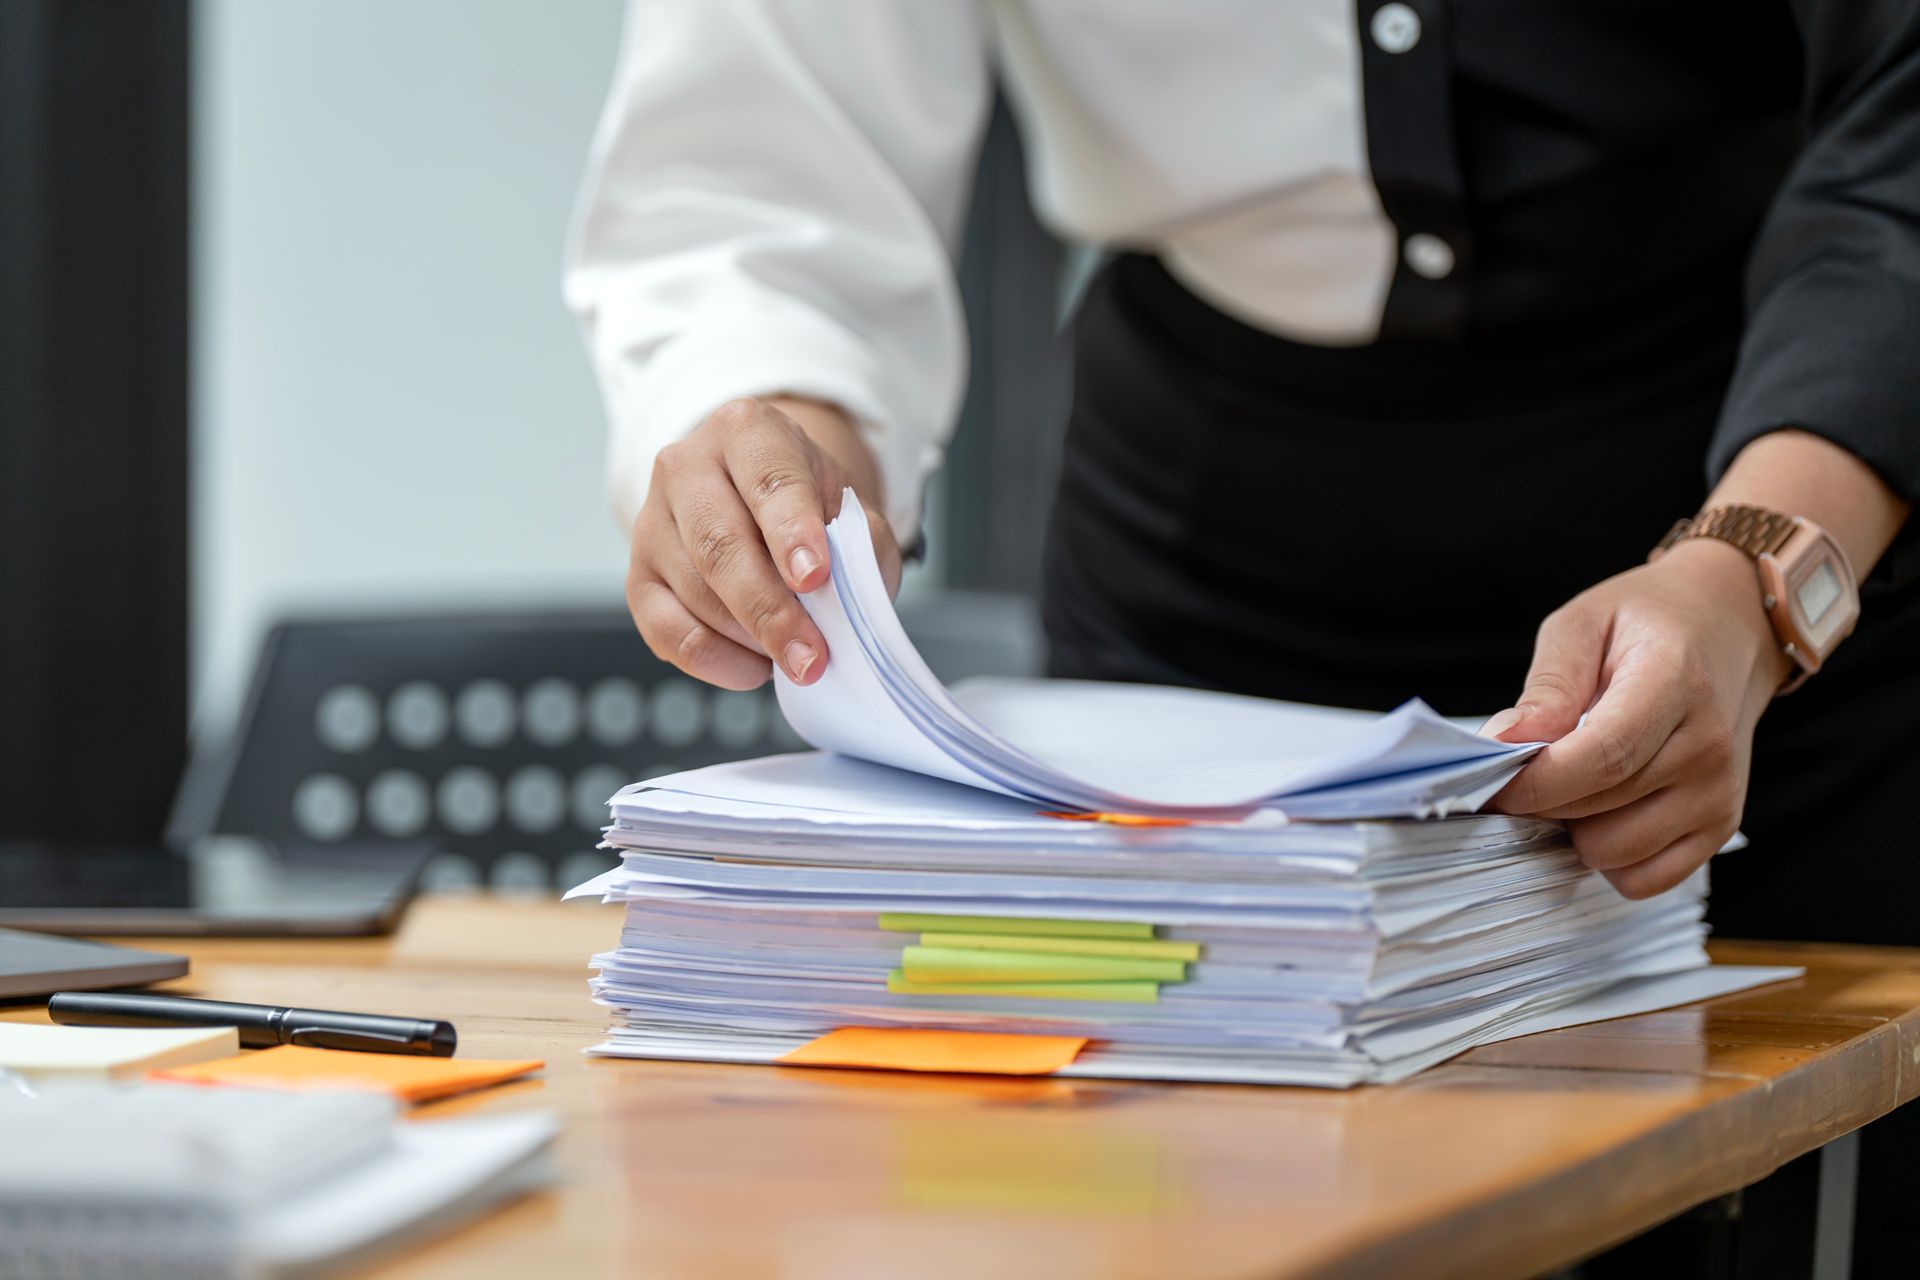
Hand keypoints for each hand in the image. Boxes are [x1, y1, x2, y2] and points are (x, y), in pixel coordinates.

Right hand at [625, 396, 900, 690]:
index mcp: (747, 431)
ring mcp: (651, 521)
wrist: (764, 504)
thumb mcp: (849, 508)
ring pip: (694, 591)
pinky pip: (666, 629)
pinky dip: (714, 660)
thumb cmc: (807, 507)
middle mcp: (686, 466)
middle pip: (719, 544)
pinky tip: (754, 667)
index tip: (816, 578)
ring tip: (796, 658)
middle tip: (810, 656)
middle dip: (769, 609)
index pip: (769, 480)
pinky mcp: (637, 576)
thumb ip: (860, 545)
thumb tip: (843, 599)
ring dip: (750, 639)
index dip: (792, 532)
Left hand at [1484, 539, 1792, 897]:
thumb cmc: (1648, 623)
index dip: (1536, 782)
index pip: (1600, 758)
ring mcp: (1719, 793)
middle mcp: (1707, 747)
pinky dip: (1611, 858)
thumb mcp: (1584, 625)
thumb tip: (1503, 743)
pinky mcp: (1720, 826)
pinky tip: (1603, 813)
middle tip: (1529, 768)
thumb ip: (1547, 687)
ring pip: (1615, 852)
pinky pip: (1646, 878)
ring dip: (1575, 828)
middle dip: (1542, 799)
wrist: (1729, 628)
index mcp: (1674, 684)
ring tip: (1575, 781)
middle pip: (1598, 808)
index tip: (1492, 782)